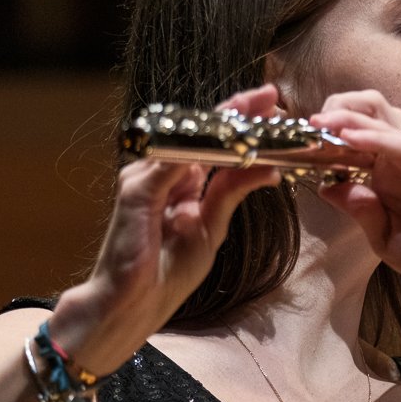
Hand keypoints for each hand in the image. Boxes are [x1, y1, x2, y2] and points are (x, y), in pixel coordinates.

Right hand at [50, 85, 282, 369]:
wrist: (129, 305)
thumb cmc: (164, 273)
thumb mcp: (211, 228)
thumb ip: (232, 193)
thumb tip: (269, 167)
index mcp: (180, 180)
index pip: (211, 140)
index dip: (239, 120)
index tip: (271, 103)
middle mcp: (161, 171)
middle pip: (199, 131)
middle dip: (236, 111)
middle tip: (269, 96)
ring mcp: (146, 176)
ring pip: (188, 140)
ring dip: (224, 126)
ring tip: (257, 114)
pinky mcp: (136, 191)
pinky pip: (172, 163)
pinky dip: (201, 151)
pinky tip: (230, 144)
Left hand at [310, 91, 400, 303]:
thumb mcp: (388, 241)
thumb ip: (362, 212)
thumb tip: (328, 187)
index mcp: (388, 187)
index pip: (351, 161)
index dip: (324, 153)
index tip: (294, 149)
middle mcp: (400, 170)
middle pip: (360, 139)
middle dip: (330, 130)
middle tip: (302, 125)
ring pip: (377, 134)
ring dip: (347, 125)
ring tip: (319, 121)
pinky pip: (399, 145)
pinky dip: (374, 138)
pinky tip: (349, 135)